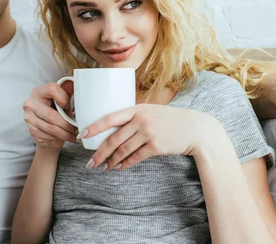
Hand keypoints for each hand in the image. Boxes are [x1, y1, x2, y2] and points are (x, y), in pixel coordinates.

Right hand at [22, 82, 77, 151]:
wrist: (46, 128)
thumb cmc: (56, 111)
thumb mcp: (62, 100)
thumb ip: (67, 92)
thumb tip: (76, 83)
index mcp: (39, 91)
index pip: (52, 89)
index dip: (64, 98)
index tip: (69, 106)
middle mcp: (31, 103)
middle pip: (51, 115)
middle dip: (67, 125)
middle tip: (76, 129)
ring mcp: (29, 117)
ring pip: (51, 128)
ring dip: (65, 134)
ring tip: (73, 135)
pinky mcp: (31, 130)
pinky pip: (48, 135)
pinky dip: (59, 138)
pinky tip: (65, 137)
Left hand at [81, 104, 217, 170]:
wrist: (194, 128)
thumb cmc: (169, 119)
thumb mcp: (151, 110)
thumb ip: (134, 115)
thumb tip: (112, 126)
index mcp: (137, 109)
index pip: (110, 117)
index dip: (94, 127)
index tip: (81, 135)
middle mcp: (141, 120)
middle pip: (113, 139)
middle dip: (99, 153)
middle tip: (90, 162)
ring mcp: (148, 134)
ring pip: (122, 151)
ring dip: (110, 161)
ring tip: (103, 167)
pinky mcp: (155, 147)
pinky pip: (135, 158)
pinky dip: (124, 164)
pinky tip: (118, 167)